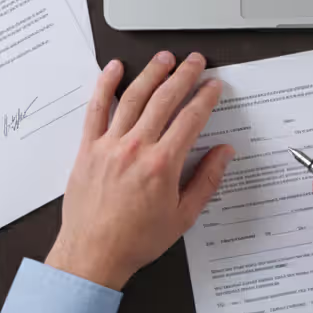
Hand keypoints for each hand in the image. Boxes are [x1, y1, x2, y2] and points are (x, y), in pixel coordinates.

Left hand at [45, 52, 233, 289]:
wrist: (93, 254)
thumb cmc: (136, 240)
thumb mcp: (183, 216)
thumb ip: (206, 180)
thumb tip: (224, 153)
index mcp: (162, 164)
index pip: (191, 118)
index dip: (206, 97)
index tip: (214, 86)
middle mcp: (136, 148)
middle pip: (164, 99)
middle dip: (184, 75)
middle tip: (196, 62)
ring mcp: (110, 145)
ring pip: (133, 97)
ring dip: (152, 73)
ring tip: (165, 58)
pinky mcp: (88, 148)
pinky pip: (95, 109)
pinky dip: (104, 85)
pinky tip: (114, 69)